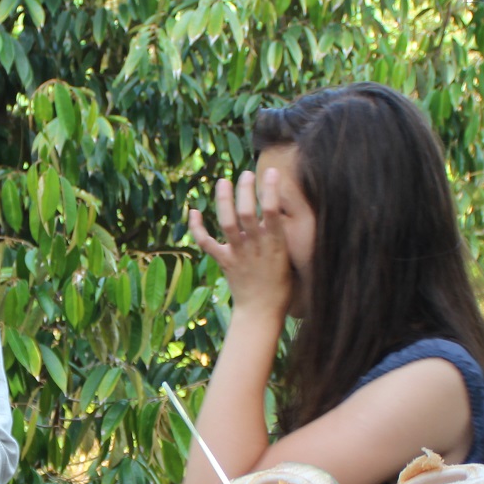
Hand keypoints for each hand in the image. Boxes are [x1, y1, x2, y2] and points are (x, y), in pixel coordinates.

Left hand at [187, 166, 292, 315]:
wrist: (262, 312)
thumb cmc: (281, 285)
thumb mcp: (289, 258)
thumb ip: (283, 235)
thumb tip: (282, 209)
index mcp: (276, 244)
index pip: (272, 211)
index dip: (271, 190)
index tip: (271, 172)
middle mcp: (255, 246)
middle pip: (246, 212)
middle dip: (245, 190)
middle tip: (247, 174)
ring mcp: (238, 254)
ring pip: (227, 222)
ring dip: (224, 200)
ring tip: (223, 181)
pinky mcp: (224, 261)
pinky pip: (206, 243)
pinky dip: (197, 227)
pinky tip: (193, 211)